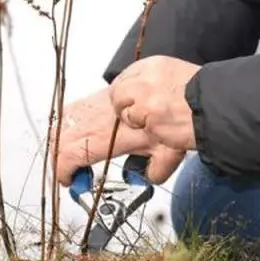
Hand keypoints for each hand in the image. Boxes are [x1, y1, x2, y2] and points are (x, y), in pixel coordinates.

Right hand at [53, 87, 184, 185]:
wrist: (199, 94)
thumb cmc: (186, 124)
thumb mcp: (169, 156)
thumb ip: (154, 171)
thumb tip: (147, 175)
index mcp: (114, 136)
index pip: (73, 153)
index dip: (63, 168)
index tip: (67, 179)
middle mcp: (106, 114)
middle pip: (64, 134)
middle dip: (59, 154)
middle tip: (68, 168)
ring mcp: (109, 95)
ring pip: (70, 114)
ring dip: (65, 134)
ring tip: (72, 148)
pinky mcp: (116, 81)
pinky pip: (86, 99)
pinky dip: (78, 115)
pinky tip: (86, 124)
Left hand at [109, 55, 200, 151]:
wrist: (219, 107)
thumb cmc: (202, 93)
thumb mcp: (176, 73)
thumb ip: (153, 80)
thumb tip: (136, 90)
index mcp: (153, 65)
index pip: (124, 77)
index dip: (127, 92)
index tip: (132, 100)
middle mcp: (146, 80)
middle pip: (117, 94)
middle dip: (125, 106)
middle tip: (140, 115)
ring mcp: (146, 101)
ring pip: (126, 113)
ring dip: (138, 121)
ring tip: (159, 120)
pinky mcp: (150, 120)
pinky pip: (141, 129)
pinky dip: (152, 131)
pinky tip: (168, 127)